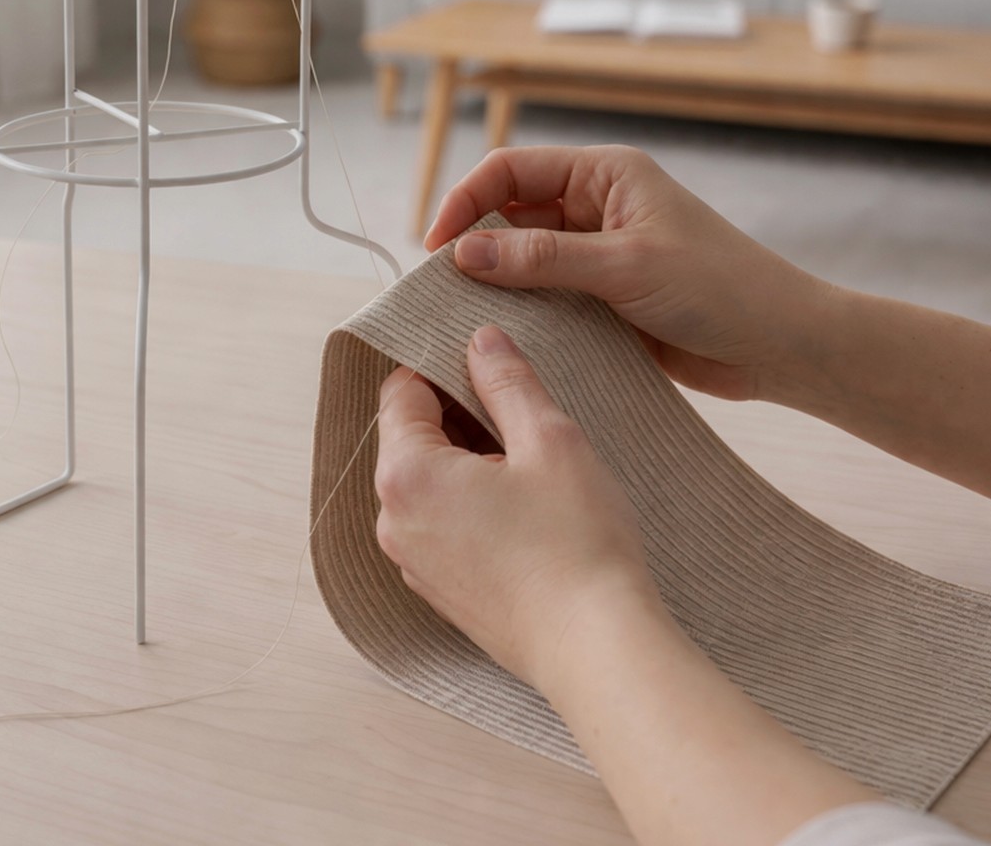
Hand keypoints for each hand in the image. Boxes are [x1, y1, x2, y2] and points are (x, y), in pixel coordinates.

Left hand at [372, 324, 651, 685]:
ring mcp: (414, 563)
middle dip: (461, 418)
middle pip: (412, 439)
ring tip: (533, 472)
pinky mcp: (441, 593)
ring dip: (470, 465)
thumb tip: (480, 341)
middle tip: (525, 420)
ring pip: (430, 485)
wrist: (596, 649)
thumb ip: (507, 381)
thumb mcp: (550, 439)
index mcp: (407, 473)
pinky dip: (474, 509)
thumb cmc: (575, 544)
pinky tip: (528, 517)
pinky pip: (443, 528)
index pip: (402, 391)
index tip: (491, 368)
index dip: (445, 367)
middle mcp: (394, 520)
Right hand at [424, 145, 832, 402]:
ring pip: (524, 261)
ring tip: (466, 320)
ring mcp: (599, 254)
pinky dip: (524, 317)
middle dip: (475, 247)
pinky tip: (507, 342)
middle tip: (443, 292)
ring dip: (498, 287)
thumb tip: (464, 254)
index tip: (436, 249)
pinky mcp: (604, 300)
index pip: (510, 171)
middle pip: (509, 214)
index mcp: (604, 173)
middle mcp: (596, 206)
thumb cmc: (722, 288)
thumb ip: (542, 258)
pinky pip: (547, 300)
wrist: (782, 345)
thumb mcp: (625, 266)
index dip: (466, 202)